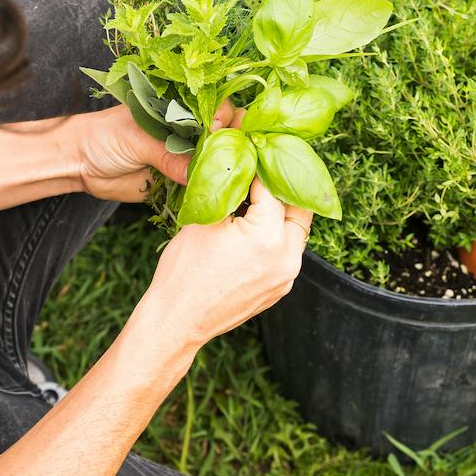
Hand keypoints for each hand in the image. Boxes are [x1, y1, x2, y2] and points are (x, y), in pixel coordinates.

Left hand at [77, 100, 239, 202]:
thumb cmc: (104, 136)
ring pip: (216, 160)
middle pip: (224, 133)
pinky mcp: (179, 179)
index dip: (223, 116)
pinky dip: (210, 189)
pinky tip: (220, 193)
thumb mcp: (137, 139)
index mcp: (179, 107)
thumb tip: (196, 173)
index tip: (218, 128)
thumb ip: (167, 154)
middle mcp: (188, 130)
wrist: (80, 163)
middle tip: (230, 157)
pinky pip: (200, 184)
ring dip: (225, 169)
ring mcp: (186, 155)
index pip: (214, 106)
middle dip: (232, 143)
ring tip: (230, 178)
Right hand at [140, 179, 311, 349]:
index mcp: (269, 236)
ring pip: (296, 231)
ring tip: (260, 197)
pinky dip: (277, 235)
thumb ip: (230, 188)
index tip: (251, 155)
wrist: (177, 321)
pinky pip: (288, 252)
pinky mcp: (280, 288)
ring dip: (283, 212)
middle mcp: (287, 258)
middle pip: (299, 208)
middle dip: (283, 187)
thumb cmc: (184, 270)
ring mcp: (286, 277)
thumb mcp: (205, 218)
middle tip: (265, 171)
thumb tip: (243, 164)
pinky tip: (255, 227)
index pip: (273, 187)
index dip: (259, 168)